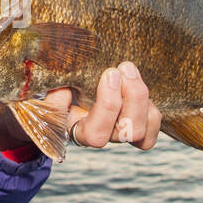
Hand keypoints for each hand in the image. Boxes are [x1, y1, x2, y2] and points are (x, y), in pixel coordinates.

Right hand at [0, 60, 161, 151]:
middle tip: (124, 66)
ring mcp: (120, 131)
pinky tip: (139, 85)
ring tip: (130, 70)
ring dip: (142, 99)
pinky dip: (153, 109)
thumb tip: (65, 80)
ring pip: (142, 132)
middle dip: (132, 98)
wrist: (66, 88)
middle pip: (127, 132)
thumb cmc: (55, 83)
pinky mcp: (136, 124)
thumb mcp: (49, 83)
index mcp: (76, 129)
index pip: (95, 134)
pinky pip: (153, 127)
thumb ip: (53, 85)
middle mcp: (102, 135)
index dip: (108, 105)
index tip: (109, 72)